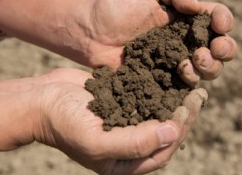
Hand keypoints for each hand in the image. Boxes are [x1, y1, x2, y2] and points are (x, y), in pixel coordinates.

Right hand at [33, 68, 207, 174]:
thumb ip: (135, 143)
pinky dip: (157, 89)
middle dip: (183, 115)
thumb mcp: (98, 142)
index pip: (161, 151)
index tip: (189, 108)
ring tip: (191, 86)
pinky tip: (170, 77)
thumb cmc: (64, 124)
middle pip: (164, 132)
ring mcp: (124, 121)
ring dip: (174, 101)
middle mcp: (127, 144)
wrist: (43, 99)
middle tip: (198, 95)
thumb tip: (172, 133)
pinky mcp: (120, 102)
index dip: (179, 131)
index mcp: (123, 163)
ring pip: (157, 114)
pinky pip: (144, 97)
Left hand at [87, 0, 236, 84]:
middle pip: (218, 49)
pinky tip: (181, 70)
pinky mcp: (161, 78)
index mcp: (184, 17)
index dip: (223, 21)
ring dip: (210, 66)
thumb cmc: (116, 6)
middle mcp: (183, 40)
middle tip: (212, 48)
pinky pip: (185, 84)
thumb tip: (198, 7)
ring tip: (193, 59)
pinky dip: (191, 79)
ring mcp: (173, 61)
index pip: (215, 19)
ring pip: (207, 69)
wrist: (92, 33)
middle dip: (224, 49)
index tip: (218, 23)